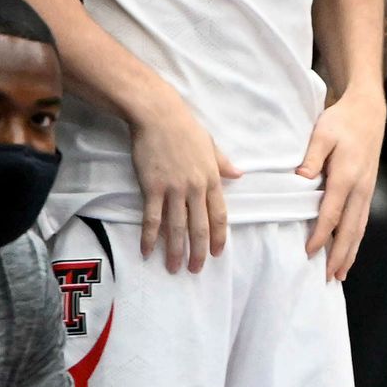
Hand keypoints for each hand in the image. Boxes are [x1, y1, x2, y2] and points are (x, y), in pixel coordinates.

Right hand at [130, 88, 240, 272]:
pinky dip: (150, 237)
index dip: (219, 236)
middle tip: (197, 270)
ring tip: (174, 268)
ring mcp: (174, 189)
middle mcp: (196, 188)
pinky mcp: (152, 188)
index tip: (217, 253)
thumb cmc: (186, 129)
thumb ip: (223, 164)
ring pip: (177, 227)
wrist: (159, 117)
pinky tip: (148, 251)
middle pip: (200, 226)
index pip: (219, 215)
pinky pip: (152, 218)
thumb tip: (239, 175)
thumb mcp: (211, 145)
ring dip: (176, 250)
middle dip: (199, 251)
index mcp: (212, 178)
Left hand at [297, 90, 385, 281]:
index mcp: (346, 175)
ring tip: (339, 274)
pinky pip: (362, 220)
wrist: (369, 112)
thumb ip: (311, 157)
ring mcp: (366, 190)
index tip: (308, 253)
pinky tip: (349, 251)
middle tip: (328, 277)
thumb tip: (300, 181)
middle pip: (350, 229)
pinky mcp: (368, 189)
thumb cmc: (341, 121)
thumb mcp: (322, 133)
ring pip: (359, 228)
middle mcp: (360, 187)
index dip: (320, 235)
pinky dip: (355, 239)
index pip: (332, 213)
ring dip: (350, 252)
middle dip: (340, 254)